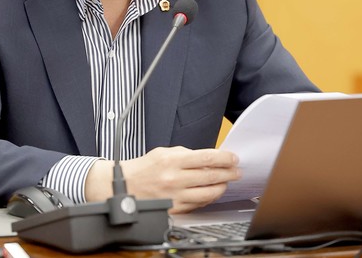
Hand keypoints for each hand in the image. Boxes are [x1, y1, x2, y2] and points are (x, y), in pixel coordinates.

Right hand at [85, 146, 240, 212]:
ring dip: (221, 187)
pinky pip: (198, 205)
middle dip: (228, 173)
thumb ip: (185, 154)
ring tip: (226, 182)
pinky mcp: (174, 209)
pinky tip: (212, 193)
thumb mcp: (163, 152)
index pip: (205, 158)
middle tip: (236, 171)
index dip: (224, 158)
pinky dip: (208, 198)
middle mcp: (174, 179)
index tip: (233, 158)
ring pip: (207, 193)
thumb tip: (208, 158)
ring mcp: (175, 196)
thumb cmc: (144, 168)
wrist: (124, 186)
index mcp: (172, 161)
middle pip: (210, 176)